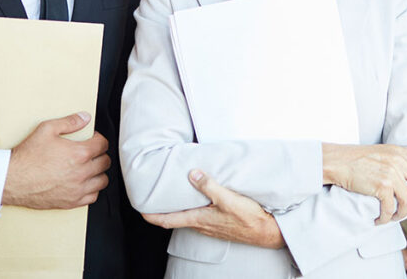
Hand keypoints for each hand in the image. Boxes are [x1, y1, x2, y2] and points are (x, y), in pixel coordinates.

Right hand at [2, 112, 110, 209]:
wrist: (12, 179)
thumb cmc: (27, 156)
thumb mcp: (46, 129)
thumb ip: (69, 122)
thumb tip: (85, 117)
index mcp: (79, 153)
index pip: (103, 145)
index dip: (99, 139)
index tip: (94, 140)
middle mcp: (82, 172)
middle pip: (105, 162)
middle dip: (100, 154)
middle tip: (92, 153)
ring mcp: (77, 189)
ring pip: (102, 180)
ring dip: (99, 173)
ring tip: (90, 168)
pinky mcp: (71, 202)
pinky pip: (93, 197)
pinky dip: (92, 190)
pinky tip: (85, 183)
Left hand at [142, 170, 283, 248]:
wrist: (266, 232)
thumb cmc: (248, 218)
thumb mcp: (228, 198)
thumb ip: (209, 186)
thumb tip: (192, 174)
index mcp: (198, 219)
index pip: (167, 220)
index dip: (151, 215)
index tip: (140, 209)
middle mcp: (201, 225)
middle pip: (175, 219)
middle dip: (162, 210)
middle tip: (154, 198)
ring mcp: (210, 227)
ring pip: (187, 218)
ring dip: (178, 209)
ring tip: (173, 196)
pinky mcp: (219, 226)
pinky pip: (199, 218)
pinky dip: (192, 210)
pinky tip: (198, 201)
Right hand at [321, 143, 406, 223]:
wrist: (337, 161)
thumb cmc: (356, 159)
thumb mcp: (382, 153)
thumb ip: (398, 160)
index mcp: (399, 151)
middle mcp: (398, 161)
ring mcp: (391, 173)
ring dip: (403, 213)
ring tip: (394, 216)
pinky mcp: (381, 186)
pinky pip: (390, 208)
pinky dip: (386, 218)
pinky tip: (380, 218)